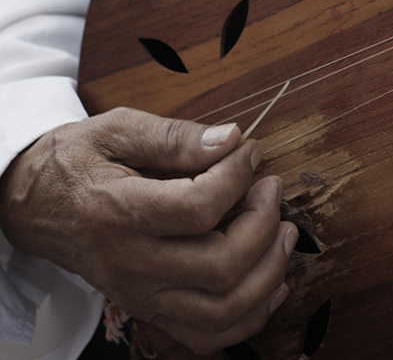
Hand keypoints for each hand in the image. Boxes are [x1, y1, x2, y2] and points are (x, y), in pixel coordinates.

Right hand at [0, 108, 297, 353]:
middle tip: (271, 187)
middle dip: (264, 225)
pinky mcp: (149, 310)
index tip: (251, 151)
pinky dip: (249, 316)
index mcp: (119, 213)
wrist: (36, 205)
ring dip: (268, 274)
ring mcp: (140, 296)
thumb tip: (231, 139)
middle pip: (220, 266)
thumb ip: (175, 136)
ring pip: (221, 312)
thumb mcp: (117, 129)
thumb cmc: (79, 160)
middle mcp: (130, 264)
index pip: (198, 208)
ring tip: (284, 231)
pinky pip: (207, 336)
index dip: (238, 176)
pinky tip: (271, 280)